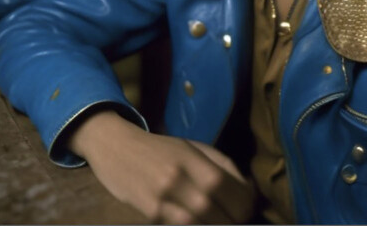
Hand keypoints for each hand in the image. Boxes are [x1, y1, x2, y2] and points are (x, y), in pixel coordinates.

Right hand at [69, 110, 255, 223]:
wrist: (117, 149)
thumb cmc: (162, 149)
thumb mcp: (193, 147)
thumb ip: (221, 166)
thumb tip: (248, 190)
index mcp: (191, 158)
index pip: (226, 185)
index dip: (245, 201)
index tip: (249, 205)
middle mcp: (177, 179)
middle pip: (217, 212)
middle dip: (234, 220)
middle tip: (238, 218)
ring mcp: (161, 200)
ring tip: (222, 221)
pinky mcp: (150, 216)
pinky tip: (203, 223)